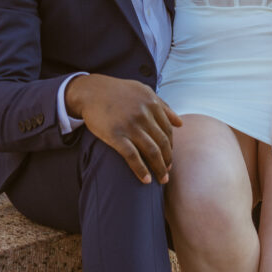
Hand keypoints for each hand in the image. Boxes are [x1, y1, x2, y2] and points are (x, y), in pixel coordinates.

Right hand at [66, 73, 182, 184]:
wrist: (91, 91)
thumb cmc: (118, 91)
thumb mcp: (143, 91)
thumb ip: (163, 106)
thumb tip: (180, 123)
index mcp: (152, 104)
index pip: (168, 130)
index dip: (170, 146)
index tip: (169, 157)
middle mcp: (144, 115)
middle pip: (162, 143)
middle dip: (167, 160)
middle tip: (167, 172)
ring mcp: (130, 125)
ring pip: (152, 151)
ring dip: (159, 168)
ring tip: (162, 179)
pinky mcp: (116, 135)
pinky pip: (133, 156)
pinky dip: (141, 170)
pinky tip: (146, 180)